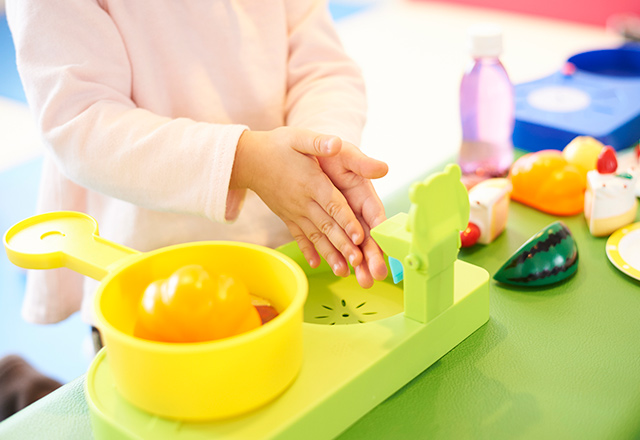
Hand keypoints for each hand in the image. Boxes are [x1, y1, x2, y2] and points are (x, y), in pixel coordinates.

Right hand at [232, 127, 365, 277]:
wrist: (248, 160)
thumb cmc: (277, 145)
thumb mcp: (299, 137)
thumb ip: (319, 142)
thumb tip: (337, 143)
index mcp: (312, 182)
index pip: (333, 204)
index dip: (347, 220)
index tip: (360, 236)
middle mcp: (303, 201)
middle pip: (327, 226)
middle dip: (344, 245)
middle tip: (359, 262)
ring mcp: (294, 212)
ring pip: (316, 236)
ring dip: (330, 254)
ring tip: (343, 271)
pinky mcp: (288, 217)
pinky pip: (299, 236)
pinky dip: (307, 251)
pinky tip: (315, 264)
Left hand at [318, 142, 388, 287]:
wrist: (302, 152)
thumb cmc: (327, 151)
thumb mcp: (343, 153)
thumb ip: (361, 162)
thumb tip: (383, 167)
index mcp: (362, 191)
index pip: (374, 214)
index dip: (378, 231)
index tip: (381, 248)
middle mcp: (354, 207)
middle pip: (366, 234)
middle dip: (371, 255)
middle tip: (376, 275)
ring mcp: (340, 217)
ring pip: (350, 243)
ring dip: (356, 262)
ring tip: (362, 282)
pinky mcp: (324, 221)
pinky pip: (329, 241)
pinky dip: (332, 255)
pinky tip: (336, 269)